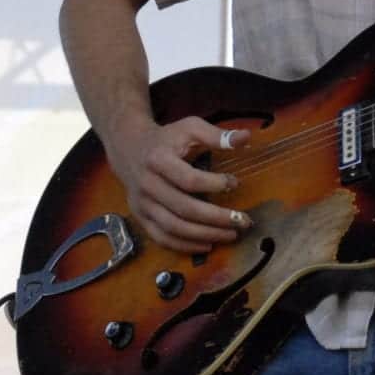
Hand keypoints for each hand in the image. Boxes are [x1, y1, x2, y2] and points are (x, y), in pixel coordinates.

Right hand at [103, 116, 250, 254]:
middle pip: (184, 208)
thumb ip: (217, 135)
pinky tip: (208, 244)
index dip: (214, 184)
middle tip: (242, 221)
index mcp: (158, 159)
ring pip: (174, 228)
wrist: (129, 149)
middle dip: (216, 218)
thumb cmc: (166, 139)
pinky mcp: (140, 218)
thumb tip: (245, 137)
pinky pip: (162, 238)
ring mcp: (142, 204)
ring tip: (231, 234)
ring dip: (205, 235)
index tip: (234, 183)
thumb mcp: (189, 128)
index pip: (188, 179)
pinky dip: (186, 246)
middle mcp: (147, 184)